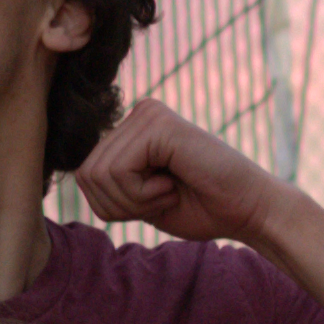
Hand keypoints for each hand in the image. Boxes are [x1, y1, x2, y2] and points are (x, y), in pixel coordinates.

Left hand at [68, 93, 270, 247]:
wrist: (246, 210)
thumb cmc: (200, 207)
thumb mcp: (141, 199)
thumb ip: (110, 184)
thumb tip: (77, 175)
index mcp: (131, 130)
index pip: (85, 175)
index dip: (114, 205)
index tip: (155, 200)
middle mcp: (137, 114)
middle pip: (86, 175)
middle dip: (122, 203)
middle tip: (163, 196)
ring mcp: (147, 114)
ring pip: (99, 174)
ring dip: (135, 199)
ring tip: (169, 189)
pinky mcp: (157, 122)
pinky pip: (118, 171)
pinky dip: (143, 193)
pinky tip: (173, 183)